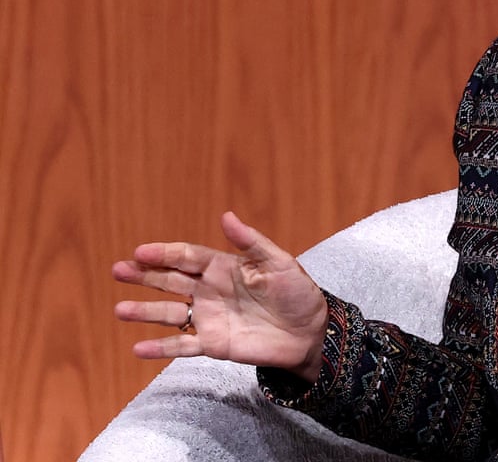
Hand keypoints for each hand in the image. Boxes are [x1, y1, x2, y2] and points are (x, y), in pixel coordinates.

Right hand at [112, 212, 328, 382]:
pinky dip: (161, 348)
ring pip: (169, 313)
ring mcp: (209, 318)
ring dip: (144, 312)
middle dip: (145, 276)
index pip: (188, 257)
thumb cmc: (298, 293)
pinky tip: (138, 348)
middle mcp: (211, 291)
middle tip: (118, 270)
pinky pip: (182, 345)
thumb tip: (226, 216)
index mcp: (224, 268)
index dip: (165, 253)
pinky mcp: (213, 344)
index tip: (141, 252)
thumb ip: (252, 242)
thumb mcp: (279, 263)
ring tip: (120, 310)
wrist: (310, 332)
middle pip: (171, 281)